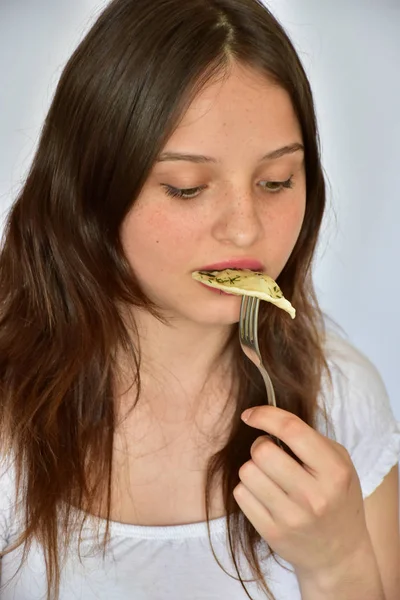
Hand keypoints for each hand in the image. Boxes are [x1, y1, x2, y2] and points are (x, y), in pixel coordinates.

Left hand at [233, 405, 369, 578]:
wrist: (340, 553)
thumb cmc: (336, 497)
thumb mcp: (338, 463)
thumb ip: (309, 438)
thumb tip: (267, 418)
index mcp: (334, 471)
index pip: (292, 430)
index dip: (265, 415)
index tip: (250, 414)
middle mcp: (313, 495)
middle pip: (262, 451)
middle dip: (260, 445)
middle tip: (270, 453)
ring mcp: (292, 517)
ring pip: (247, 472)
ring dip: (252, 468)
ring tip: (268, 476)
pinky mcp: (272, 533)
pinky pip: (240, 495)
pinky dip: (247, 489)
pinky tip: (263, 494)